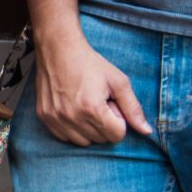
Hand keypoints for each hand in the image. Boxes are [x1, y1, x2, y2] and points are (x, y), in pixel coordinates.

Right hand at [32, 30, 152, 145]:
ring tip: (85, 106)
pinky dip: (73, 129)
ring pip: (83, 142)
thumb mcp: (118, 81)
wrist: (58, 49)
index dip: (118, 119)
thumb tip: (147, 131)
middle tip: (98, 101)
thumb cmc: (89, 63)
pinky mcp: (45, 117)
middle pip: (101, 139)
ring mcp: (56, 118)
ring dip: (89, 129)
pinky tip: (73, 109)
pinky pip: (65, 138)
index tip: (110, 103)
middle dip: (105, 124)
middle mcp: (72, 117)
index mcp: (92, 108)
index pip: (117, 135)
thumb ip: (133, 108)